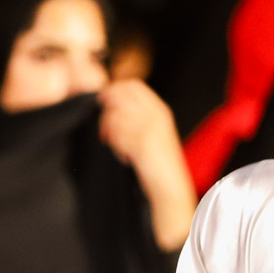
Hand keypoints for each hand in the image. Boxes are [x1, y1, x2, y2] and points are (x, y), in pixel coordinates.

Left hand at [96, 80, 195, 250]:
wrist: (171, 186)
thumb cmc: (158, 163)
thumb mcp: (151, 134)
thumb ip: (136, 119)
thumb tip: (110, 107)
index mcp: (160, 109)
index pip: (133, 86)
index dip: (113, 90)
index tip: (102, 103)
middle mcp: (156, 114)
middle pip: (120, 97)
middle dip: (106, 112)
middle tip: (105, 133)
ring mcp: (150, 127)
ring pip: (115, 117)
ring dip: (111, 134)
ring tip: (119, 150)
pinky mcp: (143, 143)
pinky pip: (118, 136)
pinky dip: (116, 148)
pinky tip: (124, 158)